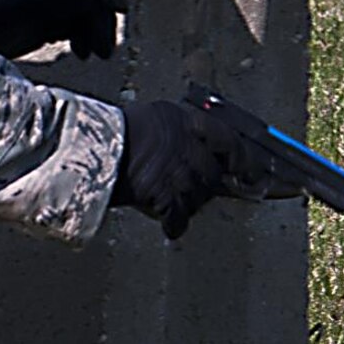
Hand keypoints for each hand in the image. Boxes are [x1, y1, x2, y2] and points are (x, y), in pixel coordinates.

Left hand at [0, 0, 126, 59]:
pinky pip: (76, 27)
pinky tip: (80, 54)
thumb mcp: (24, 4)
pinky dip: (83, 40)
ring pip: (87, 14)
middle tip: (107, 52)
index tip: (120, 11)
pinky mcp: (45, 24)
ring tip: (96, 56)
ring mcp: (50, 5)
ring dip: (96, 33)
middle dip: (103, 21)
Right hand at [110, 99, 271, 239]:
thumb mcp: (155, 117)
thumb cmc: (116, 130)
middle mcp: (190, 148)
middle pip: (213, 175)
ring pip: (197, 198)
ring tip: (169, 199)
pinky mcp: (167, 197)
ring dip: (187, 203)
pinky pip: (179, 218)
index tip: (251, 170)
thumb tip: (196, 147)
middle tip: (190, 188)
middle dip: (205, 185)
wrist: (92, 148)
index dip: (243, 159)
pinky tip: (170, 226)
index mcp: (187, 122)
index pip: (229, 141)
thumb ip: (180, 131)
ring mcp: (180, 174)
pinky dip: (174, 224)